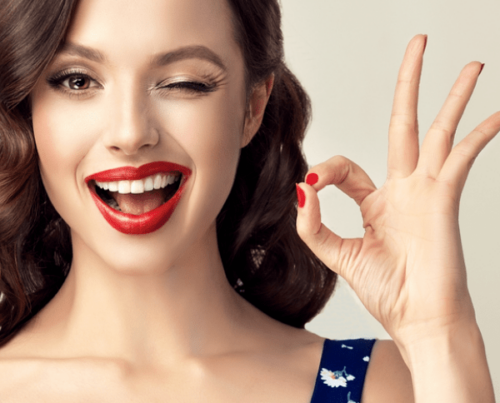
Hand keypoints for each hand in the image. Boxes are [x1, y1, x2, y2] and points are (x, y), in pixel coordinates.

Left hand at [295, 35, 499, 345]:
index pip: (346, 167)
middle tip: (419, 45)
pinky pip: (462, 158)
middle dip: (410, 85)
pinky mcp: (444, 200)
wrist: (417, 319)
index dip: (325, 170)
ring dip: (454, 98)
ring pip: (440, 132)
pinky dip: (479, 135)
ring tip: (472, 66)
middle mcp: (404, 189)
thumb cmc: (386, 290)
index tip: (313, 187)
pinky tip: (497, 115)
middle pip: (405, 125)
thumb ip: (313, 224)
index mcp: (376, 202)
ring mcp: (427, 191)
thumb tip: (300, 187)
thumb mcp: (336, 255)